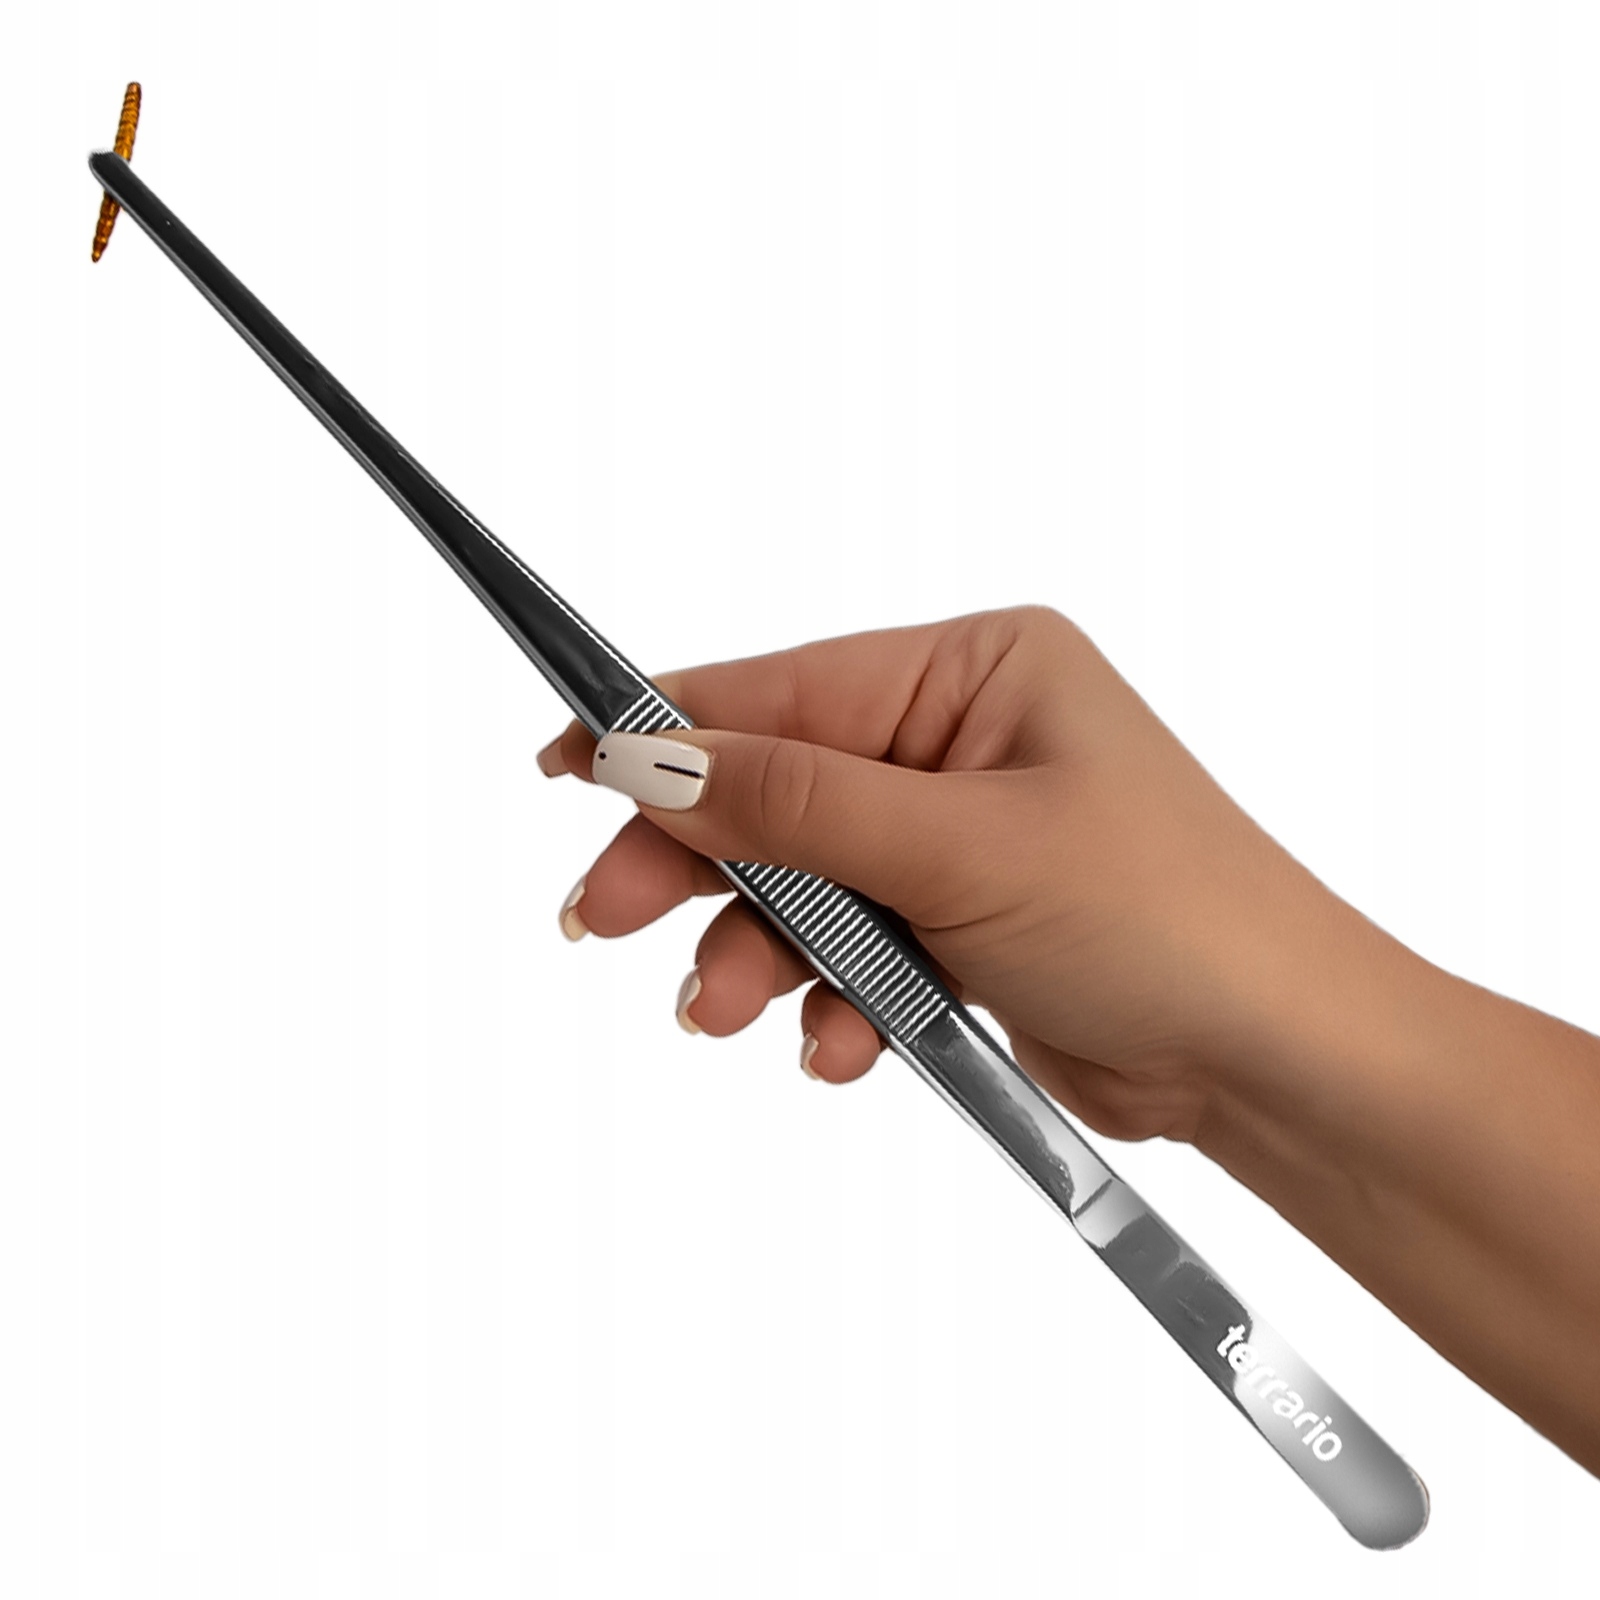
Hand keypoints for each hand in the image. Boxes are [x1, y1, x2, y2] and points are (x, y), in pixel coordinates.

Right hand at [538, 606, 1373, 1147]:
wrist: (1275, 1059)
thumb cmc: (1167, 916)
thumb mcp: (961, 847)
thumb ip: (797, 805)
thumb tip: (651, 760)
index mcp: (974, 671)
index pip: (783, 688)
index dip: (667, 731)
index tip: (568, 766)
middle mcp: (959, 740)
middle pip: (776, 791)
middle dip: (701, 864)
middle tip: (607, 917)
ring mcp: (957, 837)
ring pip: (803, 883)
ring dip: (761, 951)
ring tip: (729, 1011)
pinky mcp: (958, 925)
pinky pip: (852, 949)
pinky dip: (831, 999)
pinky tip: (839, 1044)